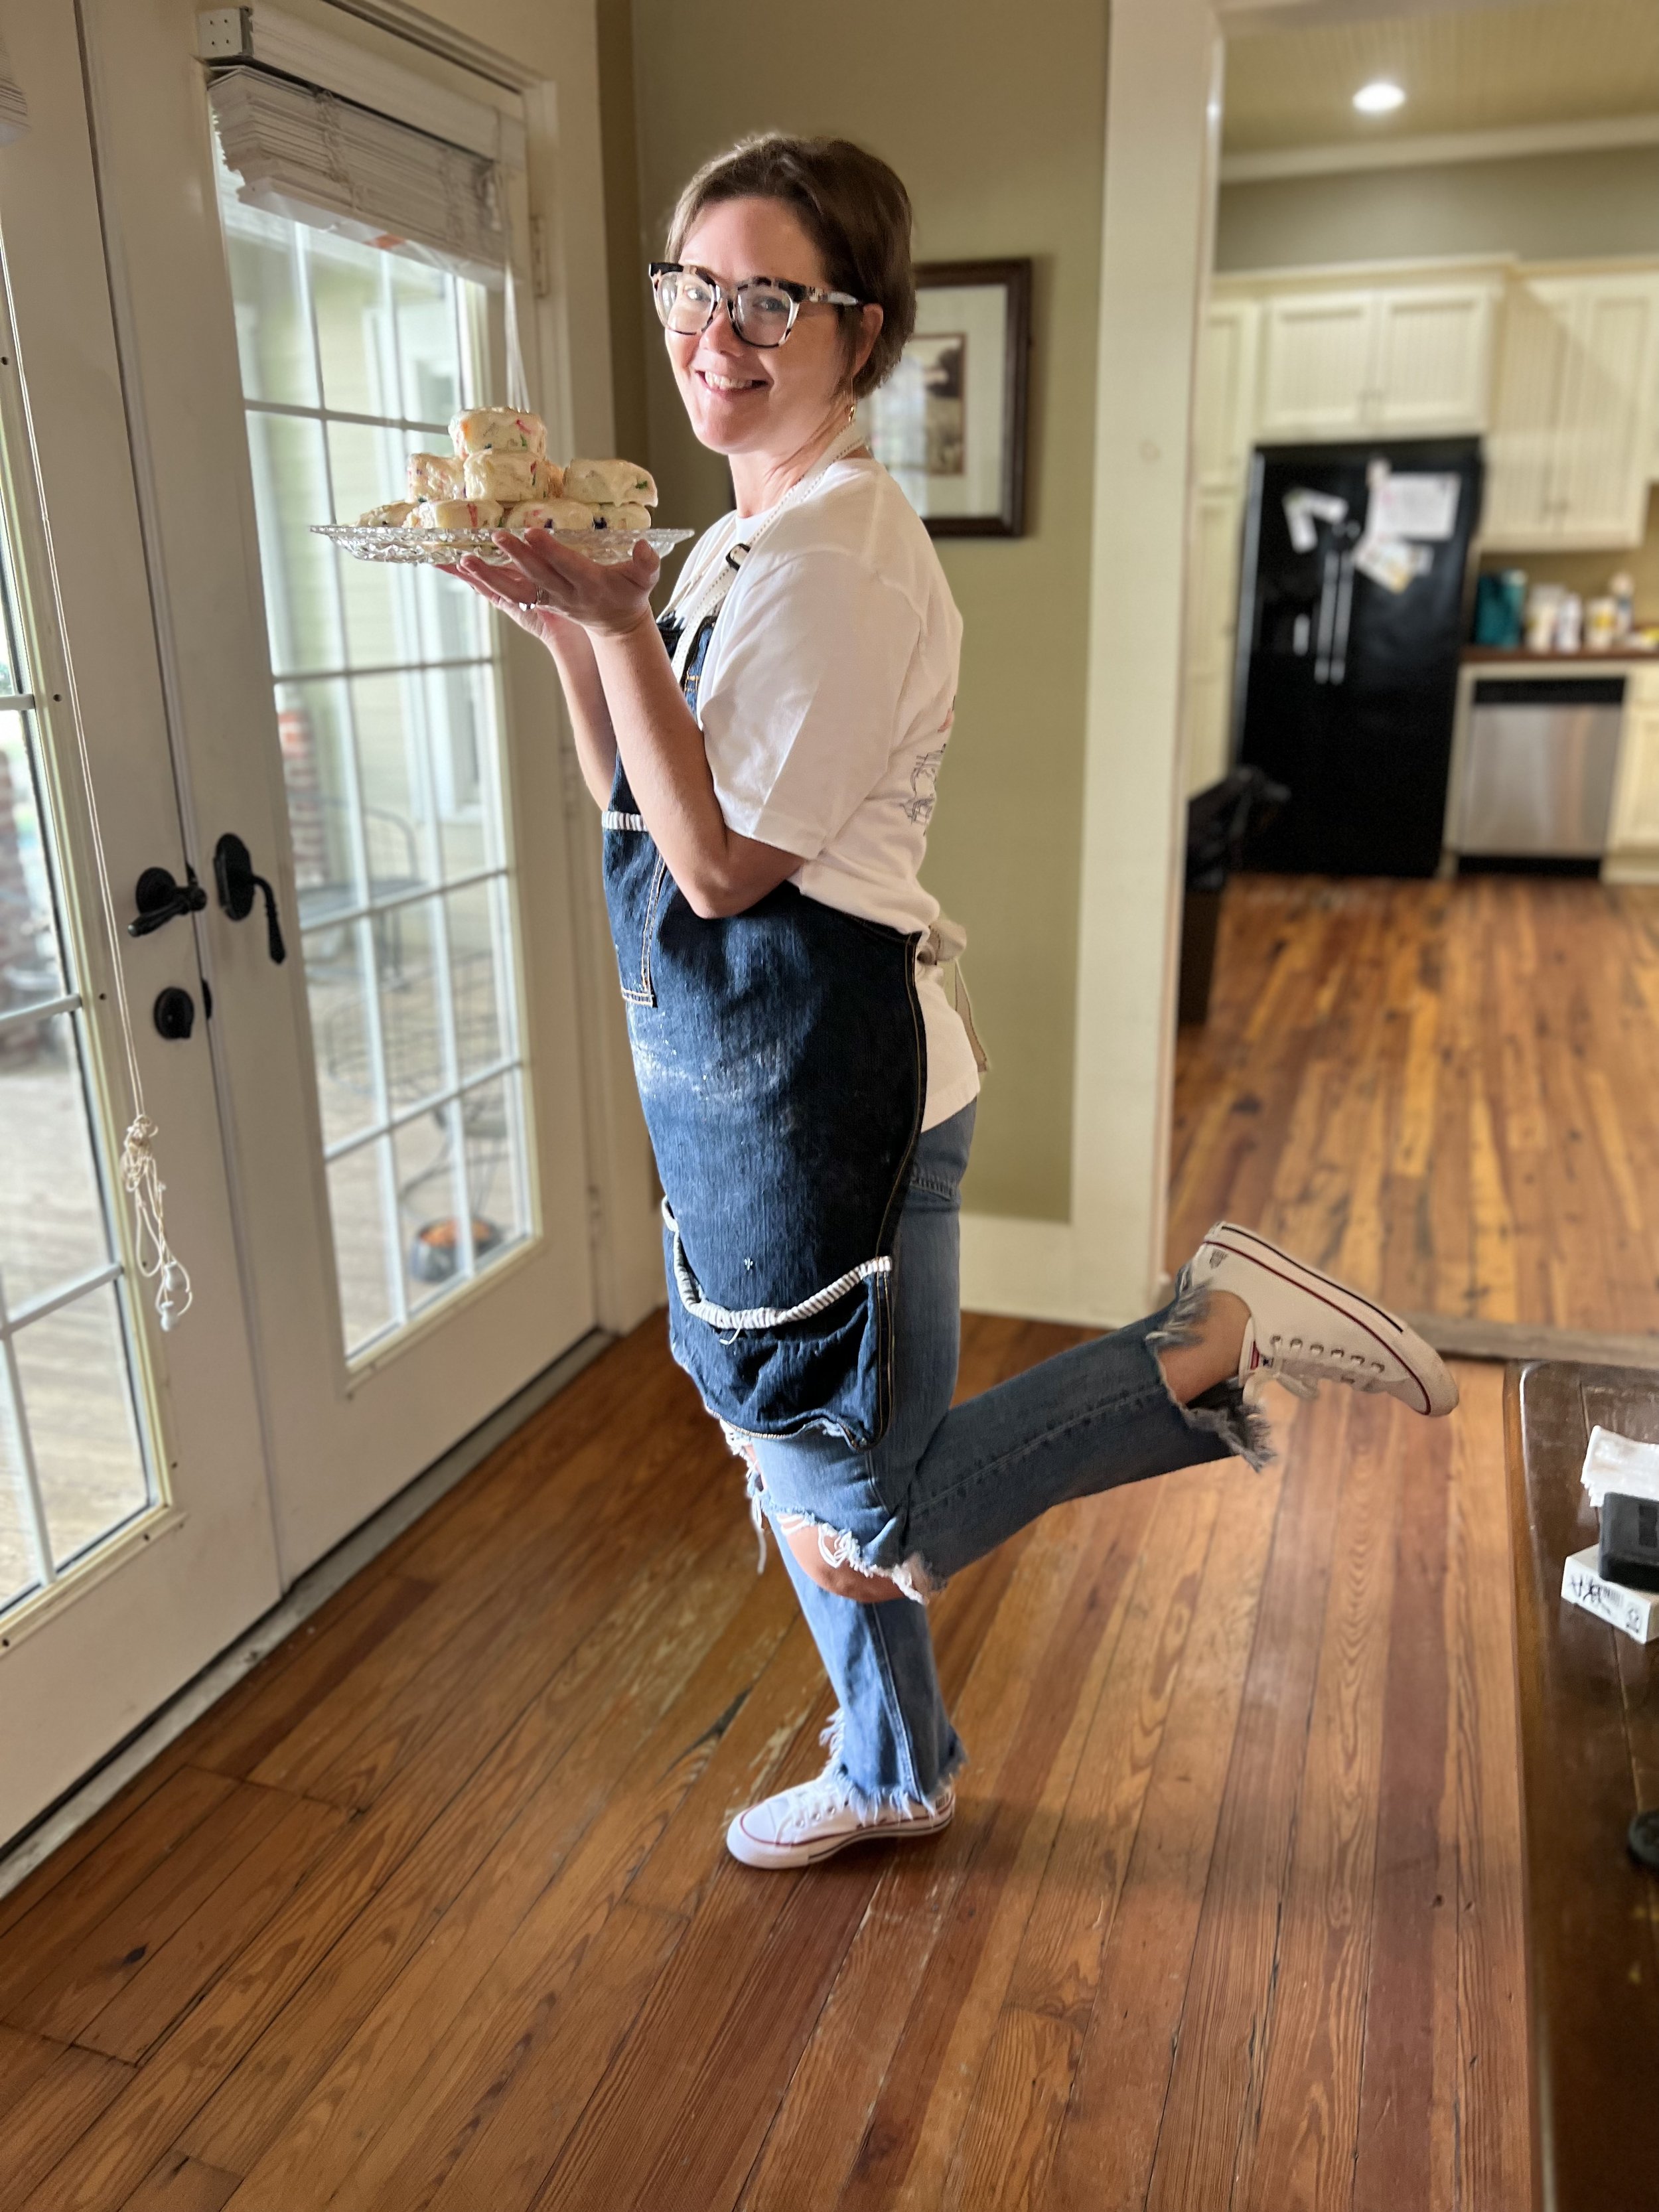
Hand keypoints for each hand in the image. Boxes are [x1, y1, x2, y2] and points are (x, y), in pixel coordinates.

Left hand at [450, 527, 660, 641]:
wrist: (616, 625)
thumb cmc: (630, 594)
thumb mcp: (645, 580)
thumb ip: (647, 564)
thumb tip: (643, 547)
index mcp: (590, 584)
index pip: (568, 566)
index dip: (550, 552)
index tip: (534, 534)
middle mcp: (565, 594)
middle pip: (537, 576)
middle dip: (517, 557)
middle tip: (499, 536)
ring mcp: (548, 600)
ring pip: (514, 589)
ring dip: (489, 576)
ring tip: (464, 560)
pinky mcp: (536, 601)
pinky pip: (507, 593)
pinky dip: (485, 582)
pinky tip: (464, 568)